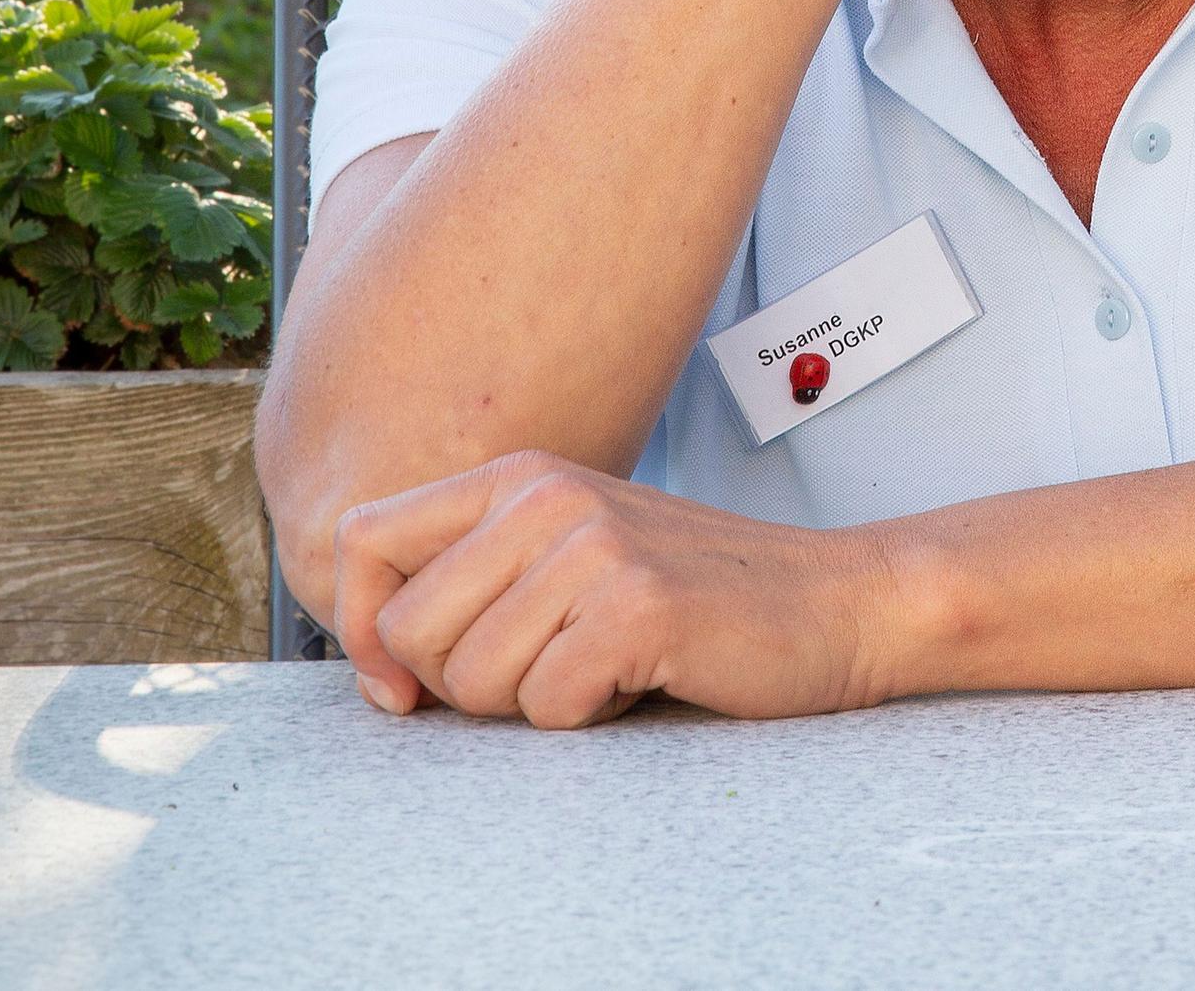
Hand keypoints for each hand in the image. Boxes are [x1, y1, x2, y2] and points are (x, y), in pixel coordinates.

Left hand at [335, 452, 915, 725]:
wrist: (837, 602)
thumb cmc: (702, 598)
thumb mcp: (575, 558)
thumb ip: (479, 585)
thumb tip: (376, 670)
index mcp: (520, 476)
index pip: (363, 539)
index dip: (358, 627)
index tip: (400, 685)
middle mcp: (546, 494)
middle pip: (405, 630)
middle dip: (460, 686)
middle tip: (546, 672)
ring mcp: (593, 545)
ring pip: (469, 679)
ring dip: (532, 704)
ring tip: (602, 667)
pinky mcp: (635, 605)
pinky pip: (545, 705)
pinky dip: (587, 718)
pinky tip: (638, 681)